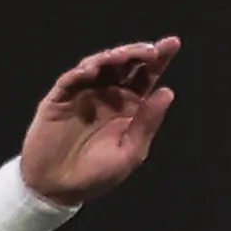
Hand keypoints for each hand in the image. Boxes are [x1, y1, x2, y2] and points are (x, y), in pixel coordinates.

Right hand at [20, 39, 182, 205]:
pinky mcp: (59, 99)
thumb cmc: (96, 174)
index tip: (172, 43)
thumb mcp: (130, 152)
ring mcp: (83, 94)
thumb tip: (168, 92)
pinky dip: (81, 73)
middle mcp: (108, 95)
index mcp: (129, 107)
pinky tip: (93, 70)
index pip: (146, 77)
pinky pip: (70, 80)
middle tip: (151, 50)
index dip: (158, 59)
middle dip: (137, 53)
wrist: (57, 188)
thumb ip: (146, 123)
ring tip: (125, 56)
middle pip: (124, 65)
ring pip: (99, 66)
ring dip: (112, 58)